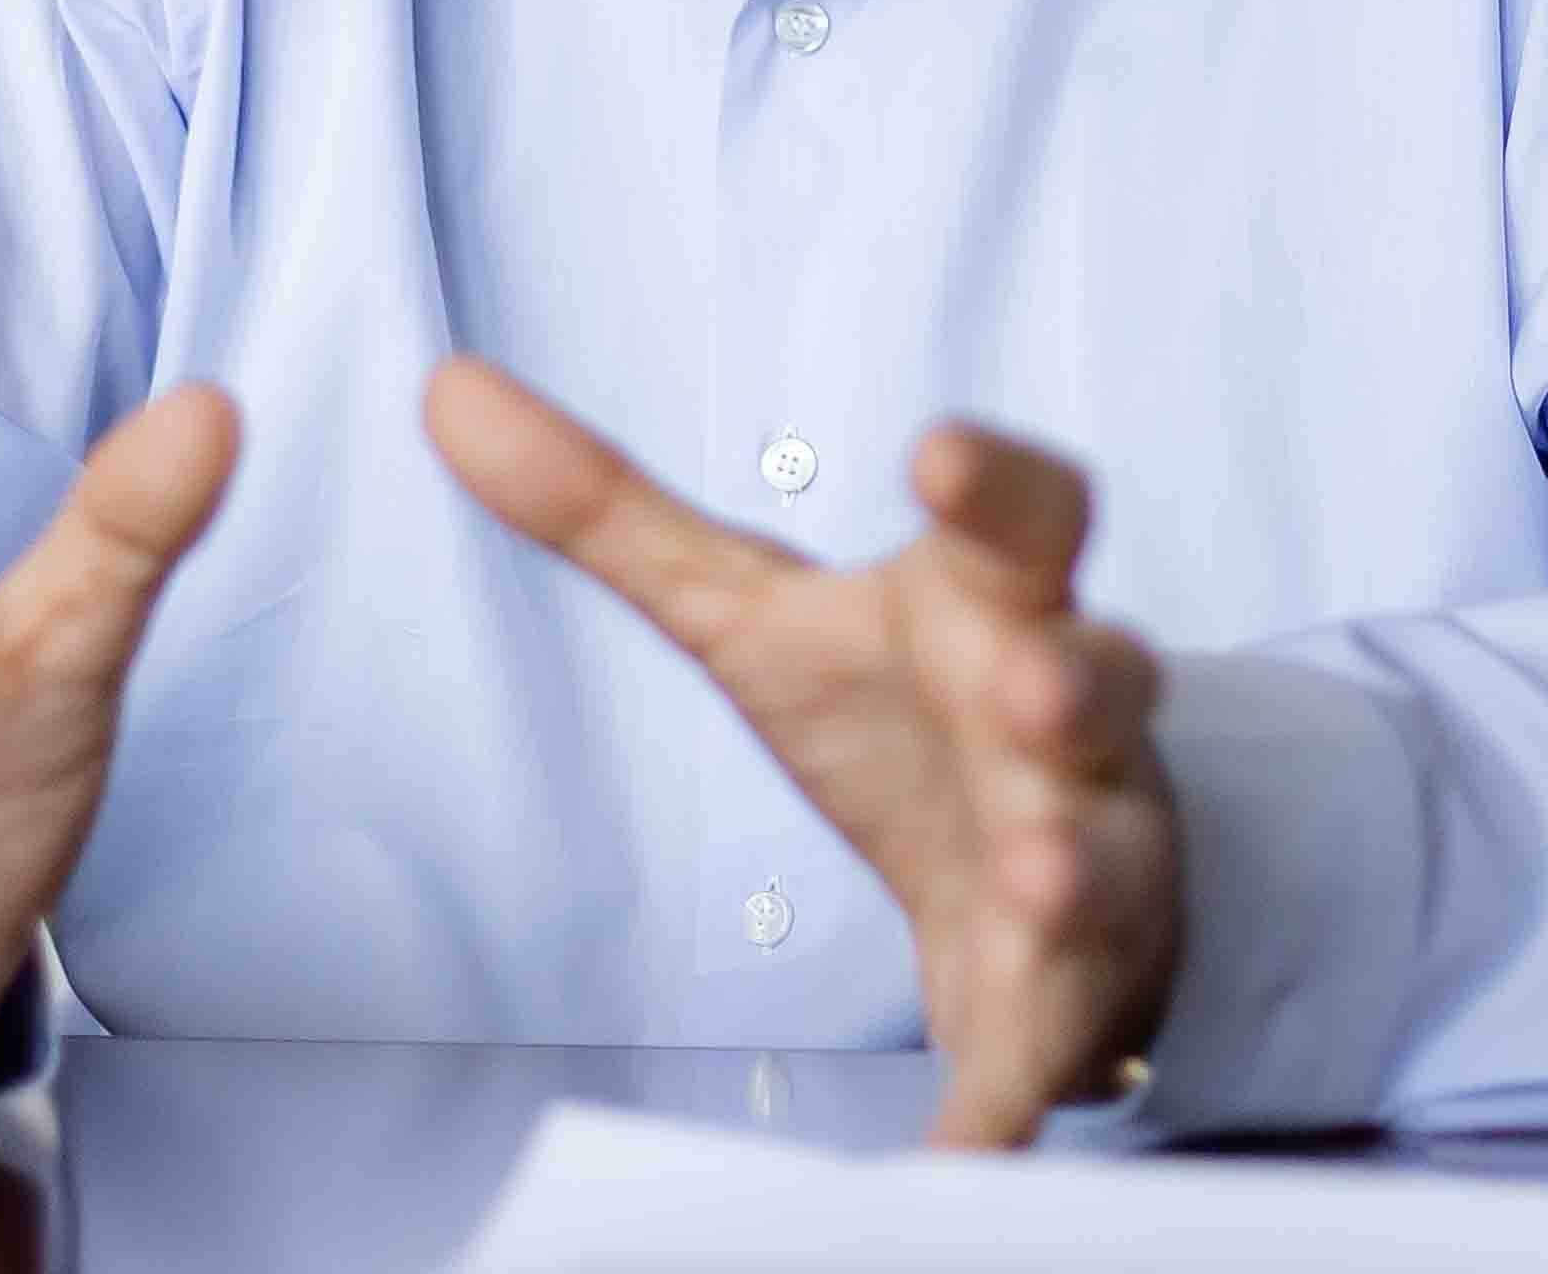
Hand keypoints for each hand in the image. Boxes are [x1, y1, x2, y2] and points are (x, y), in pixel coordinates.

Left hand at [424, 357, 1178, 1145]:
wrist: (1040, 877)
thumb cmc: (904, 710)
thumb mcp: (755, 611)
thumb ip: (610, 508)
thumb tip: (444, 392)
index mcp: (990, 607)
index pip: (1017, 518)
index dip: (991, 483)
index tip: (937, 455)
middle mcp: (1063, 723)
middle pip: (1094, 677)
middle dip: (1065, 680)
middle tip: (1022, 682)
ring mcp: (1085, 856)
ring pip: (1102, 852)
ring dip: (1072, 866)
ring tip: (1037, 877)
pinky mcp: (1066, 1000)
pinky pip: (1049, 1057)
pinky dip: (1009, 1106)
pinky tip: (961, 1156)